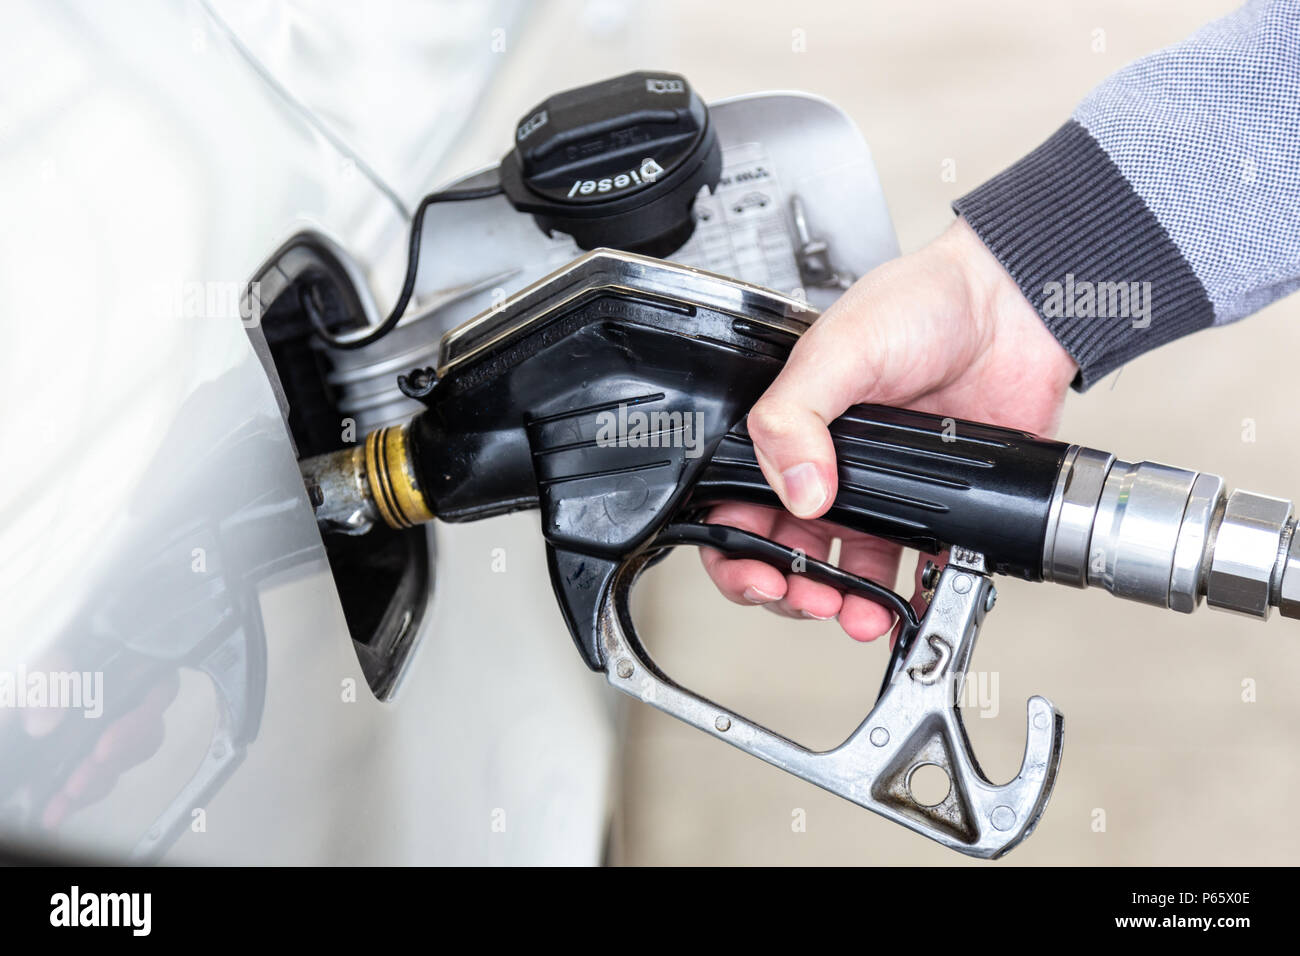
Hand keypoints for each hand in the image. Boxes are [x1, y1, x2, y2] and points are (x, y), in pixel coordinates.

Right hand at [701, 217, 1078, 639]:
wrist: (1011, 305)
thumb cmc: (921, 303)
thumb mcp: (838, 347)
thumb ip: (795, 415)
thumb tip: (795, 488)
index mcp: (789, 431)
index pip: (738, 506)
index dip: (737, 550)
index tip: (757, 571)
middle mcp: (827, 467)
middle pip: (785, 555)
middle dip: (788, 590)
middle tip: (808, 599)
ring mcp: (881, 493)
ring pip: (845, 573)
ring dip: (845, 605)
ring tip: (857, 613)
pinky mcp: (936, 507)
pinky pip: (915, 568)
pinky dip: (907, 599)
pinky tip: (904, 607)